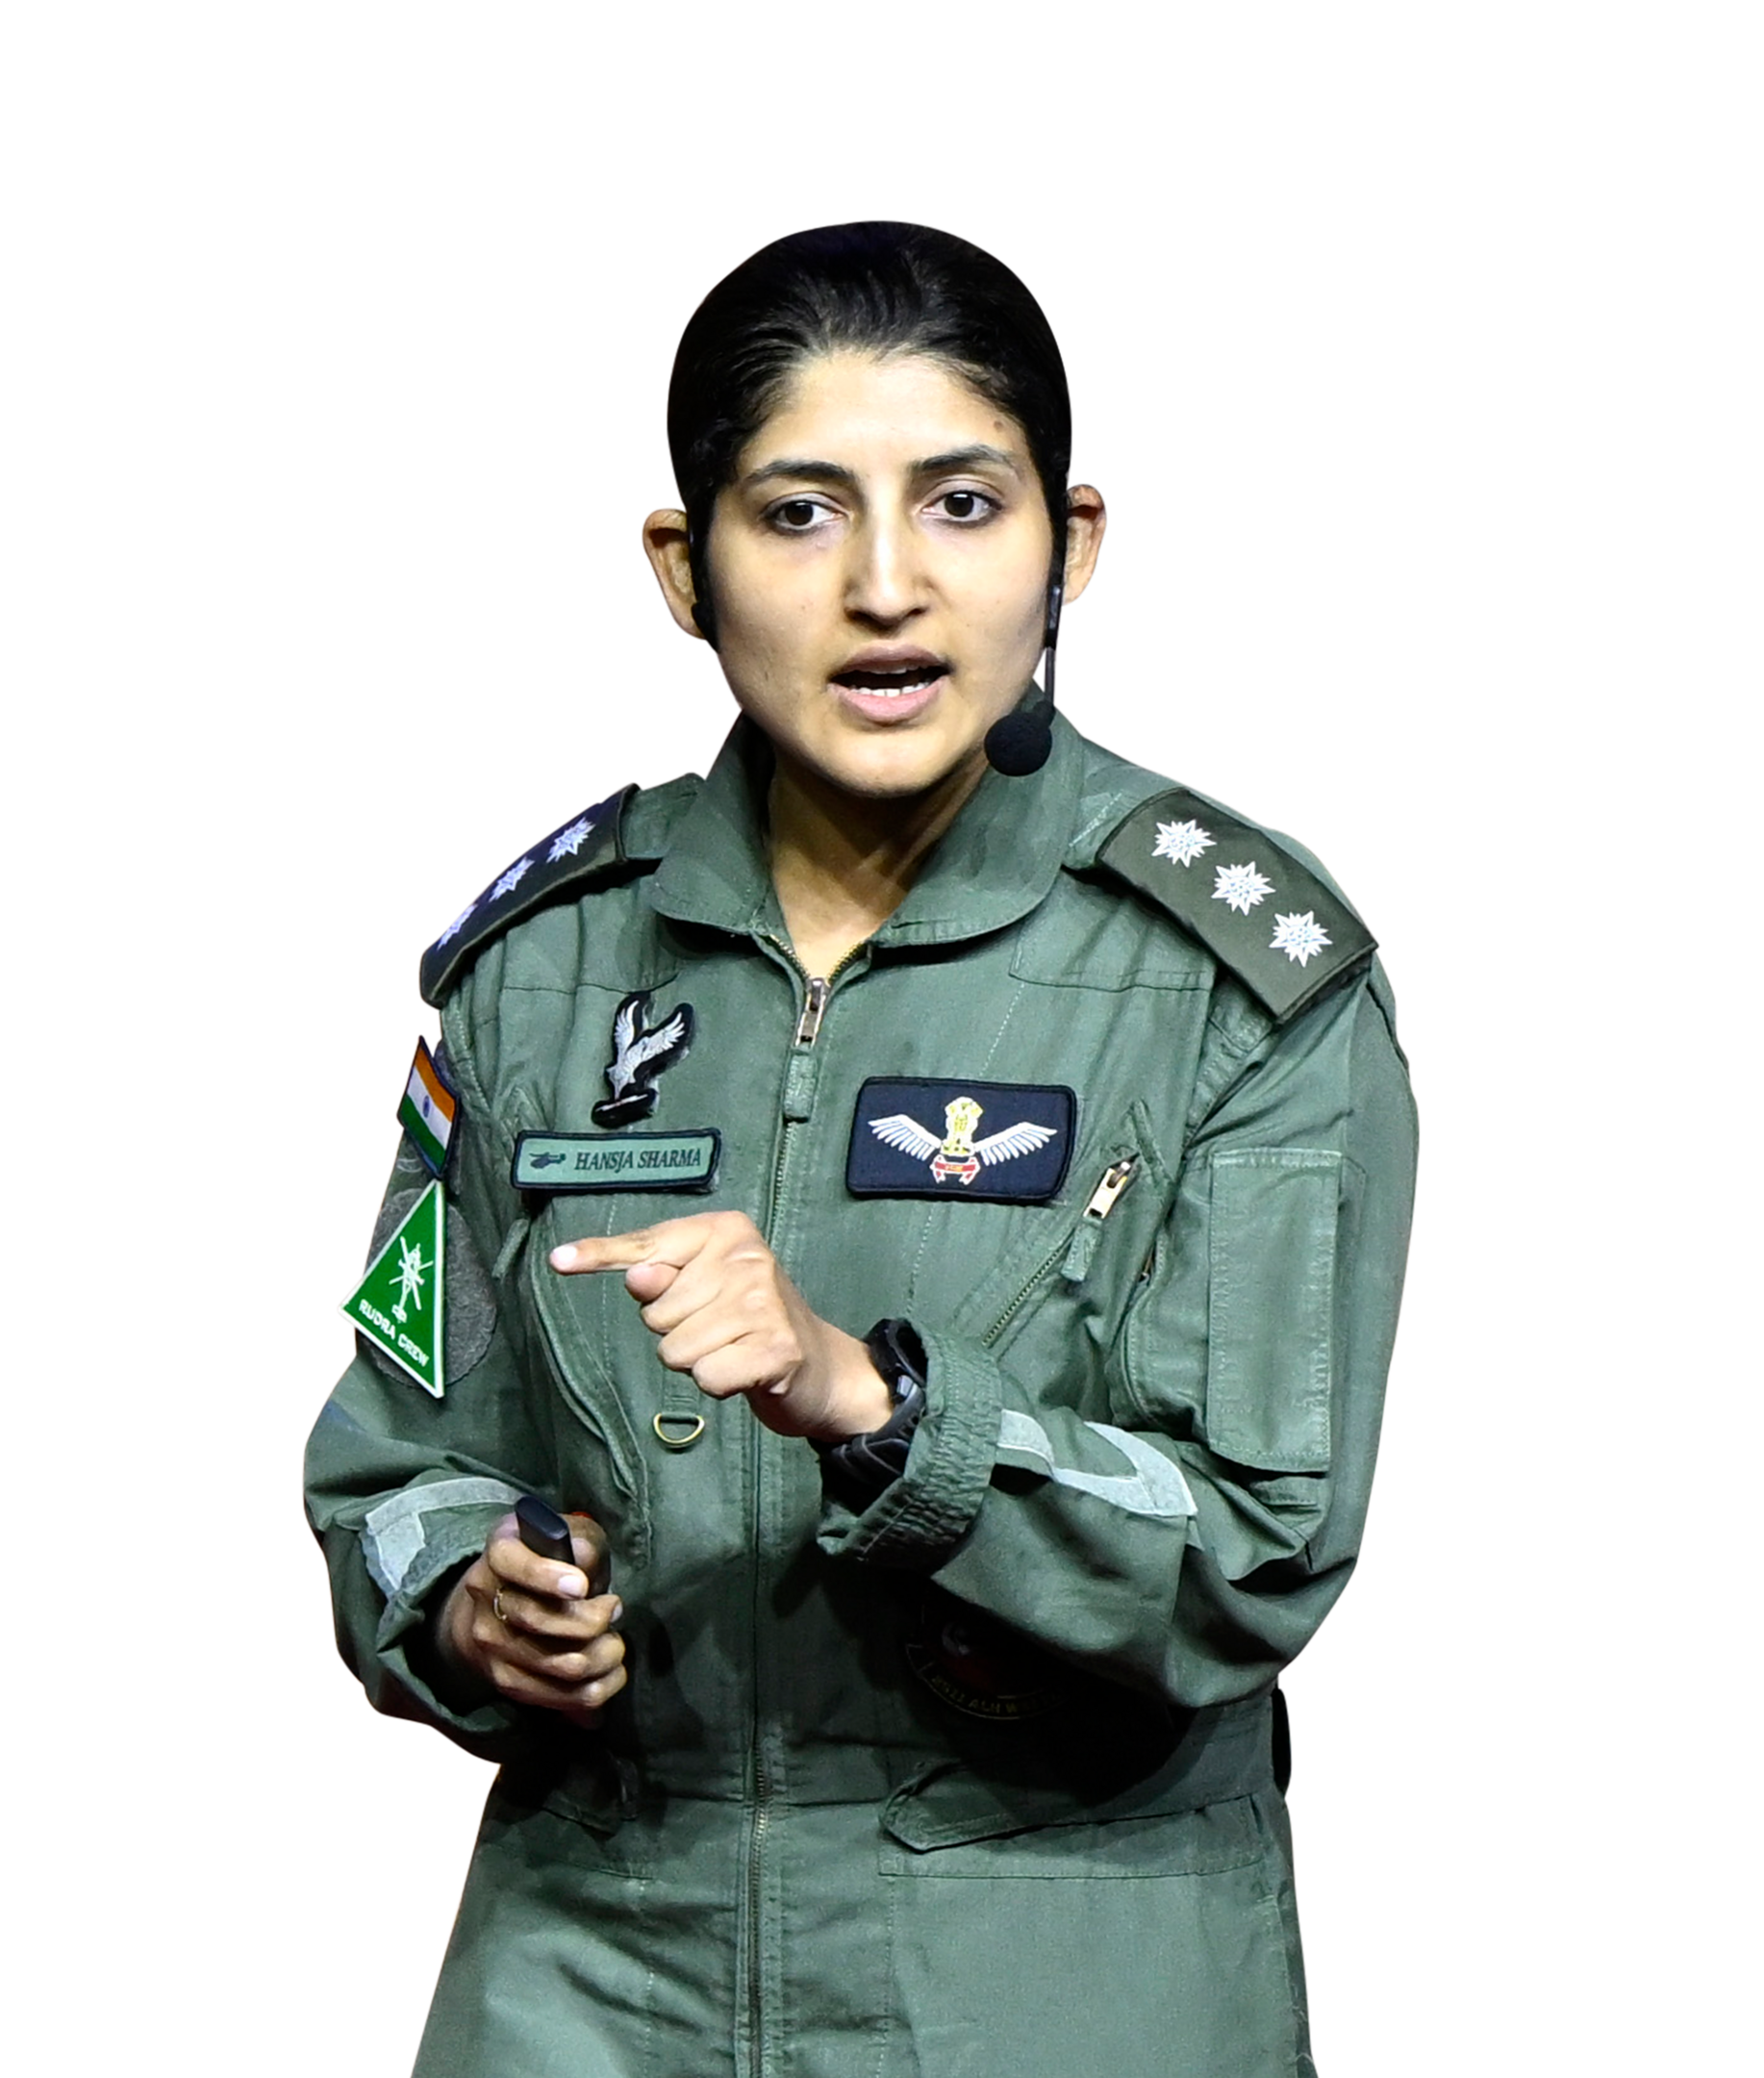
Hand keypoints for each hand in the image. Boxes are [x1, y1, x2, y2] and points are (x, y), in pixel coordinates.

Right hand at [437, 1509, 626, 1726]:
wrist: (496, 1601)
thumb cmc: (547, 1560)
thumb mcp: (566, 1536)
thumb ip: (580, 1543)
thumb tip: (584, 1560)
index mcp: (499, 1553)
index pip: (515, 1566)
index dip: (546, 1577)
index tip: (581, 1585)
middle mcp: (486, 1601)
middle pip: (542, 1621)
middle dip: (594, 1619)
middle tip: (615, 1609)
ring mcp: (492, 1647)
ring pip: (561, 1664)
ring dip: (604, 1656)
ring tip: (616, 1642)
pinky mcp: (507, 1683)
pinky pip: (562, 1697)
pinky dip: (598, 1688)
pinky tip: (612, 1672)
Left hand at [551, 1211, 892, 1440]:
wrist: (822, 1366)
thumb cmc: (749, 1319)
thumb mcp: (704, 1286)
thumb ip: (663, 1275)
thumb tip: (637, 1275)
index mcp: (725, 1231)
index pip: (647, 1246)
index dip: (599, 1255)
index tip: (557, 1260)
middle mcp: (746, 1258)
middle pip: (655, 1311)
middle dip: (676, 1330)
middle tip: (718, 1329)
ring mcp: (763, 1303)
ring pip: (674, 1349)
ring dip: (696, 1361)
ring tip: (731, 1349)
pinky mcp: (775, 1349)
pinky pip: (704, 1377)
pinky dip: (717, 1384)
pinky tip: (744, 1371)